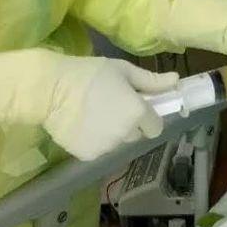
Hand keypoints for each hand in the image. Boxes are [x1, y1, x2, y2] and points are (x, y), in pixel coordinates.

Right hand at [0, 50, 178, 160]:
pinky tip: (80, 124)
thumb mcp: (122, 70)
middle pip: (135, 134)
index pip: (155, 126)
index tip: (134, 106)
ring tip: (91, 113)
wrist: (49, 90)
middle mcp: (125, 134)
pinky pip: (98, 149)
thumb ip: (151, 81)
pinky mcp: (88, 156)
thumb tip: (176, 82)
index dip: (147, 116)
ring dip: (110, 132)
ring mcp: (106, 148)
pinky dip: (93, 140)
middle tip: (109, 106)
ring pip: (116, 142)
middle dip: (128, 124)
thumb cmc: (88, 74)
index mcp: (137, 113)